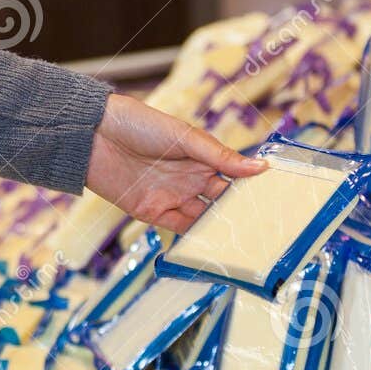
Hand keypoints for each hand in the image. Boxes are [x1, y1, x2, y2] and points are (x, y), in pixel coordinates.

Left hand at [84, 94, 265, 233]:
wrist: (94, 134)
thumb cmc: (139, 124)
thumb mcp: (185, 137)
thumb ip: (221, 156)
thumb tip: (260, 167)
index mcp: (201, 158)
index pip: (233, 178)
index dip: (251, 191)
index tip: (276, 204)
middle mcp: (189, 179)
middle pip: (220, 203)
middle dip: (239, 216)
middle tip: (265, 231)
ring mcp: (171, 196)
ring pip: (201, 219)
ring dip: (218, 230)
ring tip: (244, 244)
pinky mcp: (151, 211)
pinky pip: (177, 228)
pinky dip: (194, 238)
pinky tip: (212, 245)